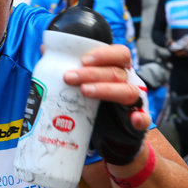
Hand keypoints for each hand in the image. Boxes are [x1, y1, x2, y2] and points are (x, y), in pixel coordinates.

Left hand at [63, 44, 148, 164]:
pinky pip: (143, 119)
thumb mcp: (81, 85)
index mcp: (116, 70)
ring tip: (85, 91)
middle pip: (117, 72)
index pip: (119, 54)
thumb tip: (44, 50)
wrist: (110, 138)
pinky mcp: (136, 124)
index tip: (83, 59)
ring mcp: (134, 102)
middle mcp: (127, 82)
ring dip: (106, 89)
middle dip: (92, 73)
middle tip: (69, 77)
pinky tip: (133, 118)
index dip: (104, 54)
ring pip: (127, 91)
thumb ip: (67, 68)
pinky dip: (140, 118)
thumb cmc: (95, 105)